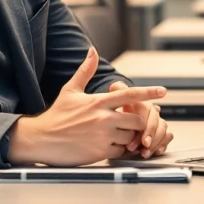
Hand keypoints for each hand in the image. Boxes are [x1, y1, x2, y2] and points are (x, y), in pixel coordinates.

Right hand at [8, 47, 166, 165]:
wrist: (41, 138)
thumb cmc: (56, 115)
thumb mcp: (70, 90)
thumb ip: (85, 70)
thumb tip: (93, 51)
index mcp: (98, 101)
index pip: (130, 94)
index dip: (149, 92)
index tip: (163, 91)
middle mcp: (103, 117)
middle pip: (137, 118)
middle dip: (138, 121)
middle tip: (132, 123)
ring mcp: (102, 135)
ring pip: (131, 136)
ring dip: (129, 137)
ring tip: (118, 135)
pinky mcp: (99, 151)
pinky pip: (122, 152)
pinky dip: (121, 150)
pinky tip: (111, 146)